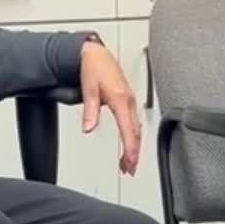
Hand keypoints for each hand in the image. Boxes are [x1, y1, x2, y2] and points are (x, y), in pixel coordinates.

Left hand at [80, 41, 142, 174]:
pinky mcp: (127, 101)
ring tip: (128, 163)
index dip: (130, 149)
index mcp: (121, 99)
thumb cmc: (94, 67)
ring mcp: (129, 101)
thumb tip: (88, 128)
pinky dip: (133, 137)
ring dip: (134, 147)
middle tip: (129, 170)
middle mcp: (128, 101)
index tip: (129, 162)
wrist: (96, 53)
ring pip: (136, 129)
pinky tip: (129, 145)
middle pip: (136, 133)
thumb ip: (90, 111)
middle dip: (134, 153)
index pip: (129, 129)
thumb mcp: (88, 89)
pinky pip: (134, 123)